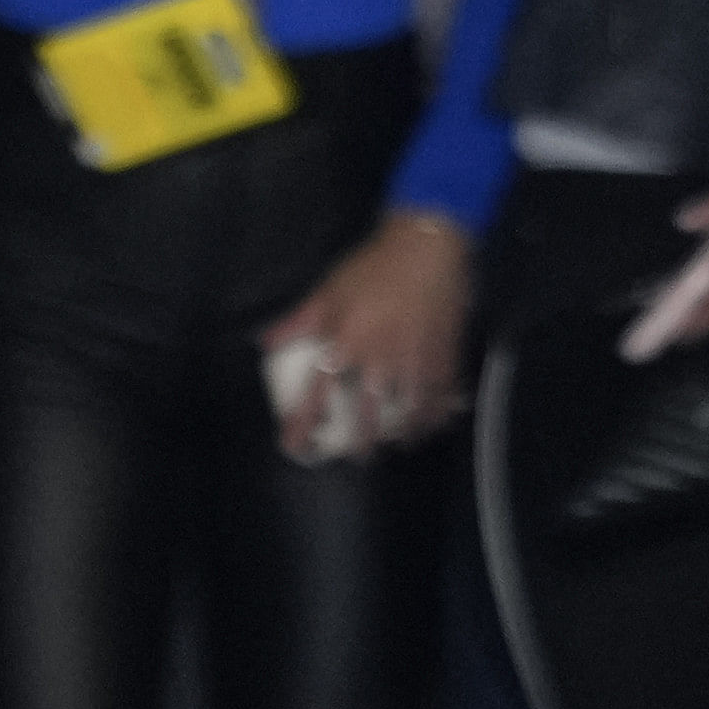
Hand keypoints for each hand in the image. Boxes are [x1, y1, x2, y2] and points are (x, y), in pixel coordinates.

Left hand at [258, 207, 474, 445]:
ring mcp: (415, 364)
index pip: (317, 394)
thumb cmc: (371, 269)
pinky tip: (429, 425)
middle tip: (357, 457)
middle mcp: (379, 361)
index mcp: (346, 344)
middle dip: (359, 443)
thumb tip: (263, 344)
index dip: (302, 422)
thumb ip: (297, 322)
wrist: (426, 251)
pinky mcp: (444, 361)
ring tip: (396, 444)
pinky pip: (441, 401)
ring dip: (400, 435)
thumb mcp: (327, 292)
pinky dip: (435, 418)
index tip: (293, 445)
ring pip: (407, 414)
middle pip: (366, 415)